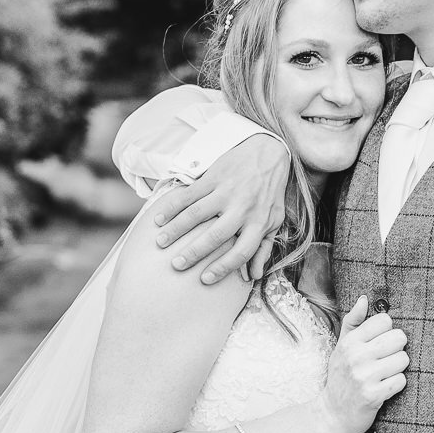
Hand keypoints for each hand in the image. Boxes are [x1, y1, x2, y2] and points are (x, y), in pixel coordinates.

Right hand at [153, 134, 289, 283]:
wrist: (267, 153)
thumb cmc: (269, 193)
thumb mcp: (274, 220)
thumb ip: (264, 248)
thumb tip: (254, 275)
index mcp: (259, 223)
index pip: (242, 252)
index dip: (223, 268)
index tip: (204, 279)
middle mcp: (242, 208)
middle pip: (215, 235)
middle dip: (194, 252)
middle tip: (177, 265)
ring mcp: (226, 192)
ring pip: (197, 214)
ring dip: (177, 229)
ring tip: (161, 242)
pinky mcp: (213, 177)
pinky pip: (189, 194)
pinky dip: (172, 207)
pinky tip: (159, 218)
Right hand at [312, 296, 408, 432]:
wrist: (332, 414)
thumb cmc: (340, 377)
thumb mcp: (342, 347)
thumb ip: (353, 321)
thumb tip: (364, 299)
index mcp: (350, 341)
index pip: (385, 320)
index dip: (387, 331)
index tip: (380, 343)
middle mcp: (356, 356)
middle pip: (399, 337)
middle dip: (397, 349)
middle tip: (386, 360)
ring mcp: (364, 376)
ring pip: (403, 359)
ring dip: (398, 368)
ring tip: (384, 374)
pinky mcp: (373, 395)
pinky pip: (401, 381)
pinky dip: (397, 384)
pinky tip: (385, 387)